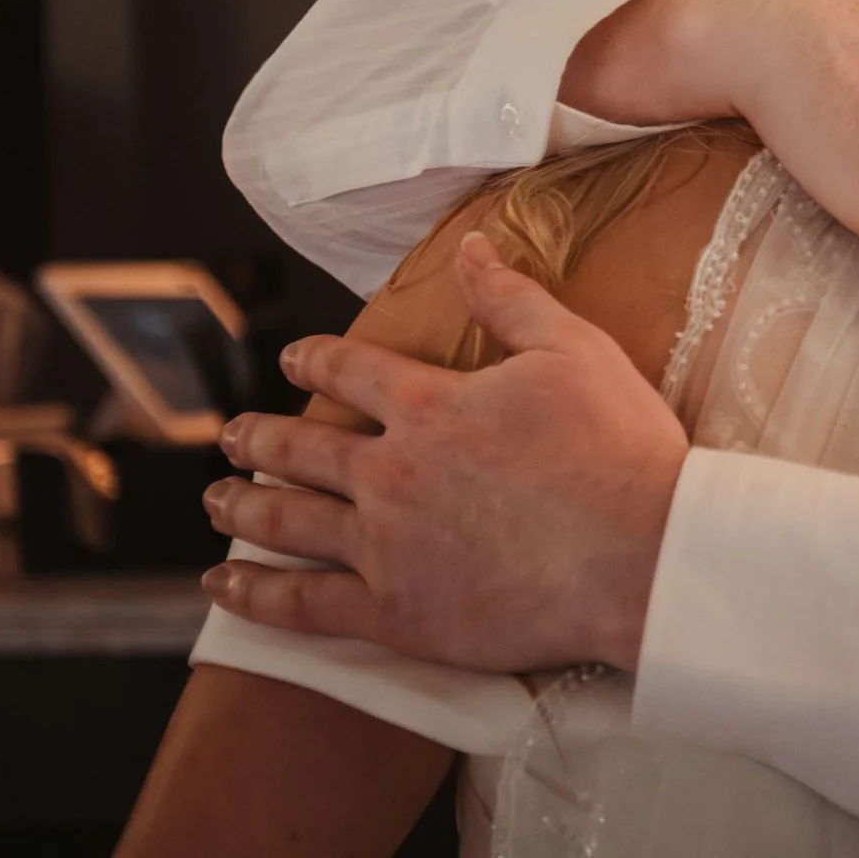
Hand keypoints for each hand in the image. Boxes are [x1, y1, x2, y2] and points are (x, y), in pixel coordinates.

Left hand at [202, 233, 681, 672]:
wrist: (641, 555)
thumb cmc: (619, 449)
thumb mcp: (575, 351)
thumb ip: (512, 300)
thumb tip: (470, 246)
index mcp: (430, 406)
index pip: (351, 371)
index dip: (315, 360)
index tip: (291, 358)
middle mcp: (391, 472)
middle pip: (303, 449)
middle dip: (260, 439)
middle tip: (232, 435)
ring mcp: (385, 546)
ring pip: (288, 521)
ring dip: (244, 506)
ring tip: (218, 498)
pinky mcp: (396, 613)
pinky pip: (303, 605)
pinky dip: (256, 594)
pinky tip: (225, 587)